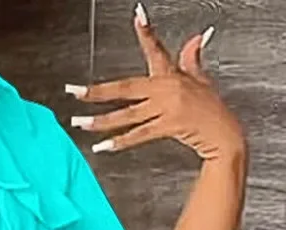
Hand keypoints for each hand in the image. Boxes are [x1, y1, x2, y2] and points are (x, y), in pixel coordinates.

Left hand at [66, 3, 246, 161]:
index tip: (137, 15)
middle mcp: (166, 88)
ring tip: (79, 123)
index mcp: (171, 75)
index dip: (146, 32)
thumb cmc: (210, 109)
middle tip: (74, 92)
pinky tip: (102, 146)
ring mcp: (166, 107)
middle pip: (125, 88)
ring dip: (100, 120)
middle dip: (96, 91)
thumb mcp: (201, 79)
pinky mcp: (168, 126)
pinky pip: (138, 134)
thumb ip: (192, 58)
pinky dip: (119, 142)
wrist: (224, 134)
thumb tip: (200, 35)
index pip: (155, 48)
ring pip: (126, 114)